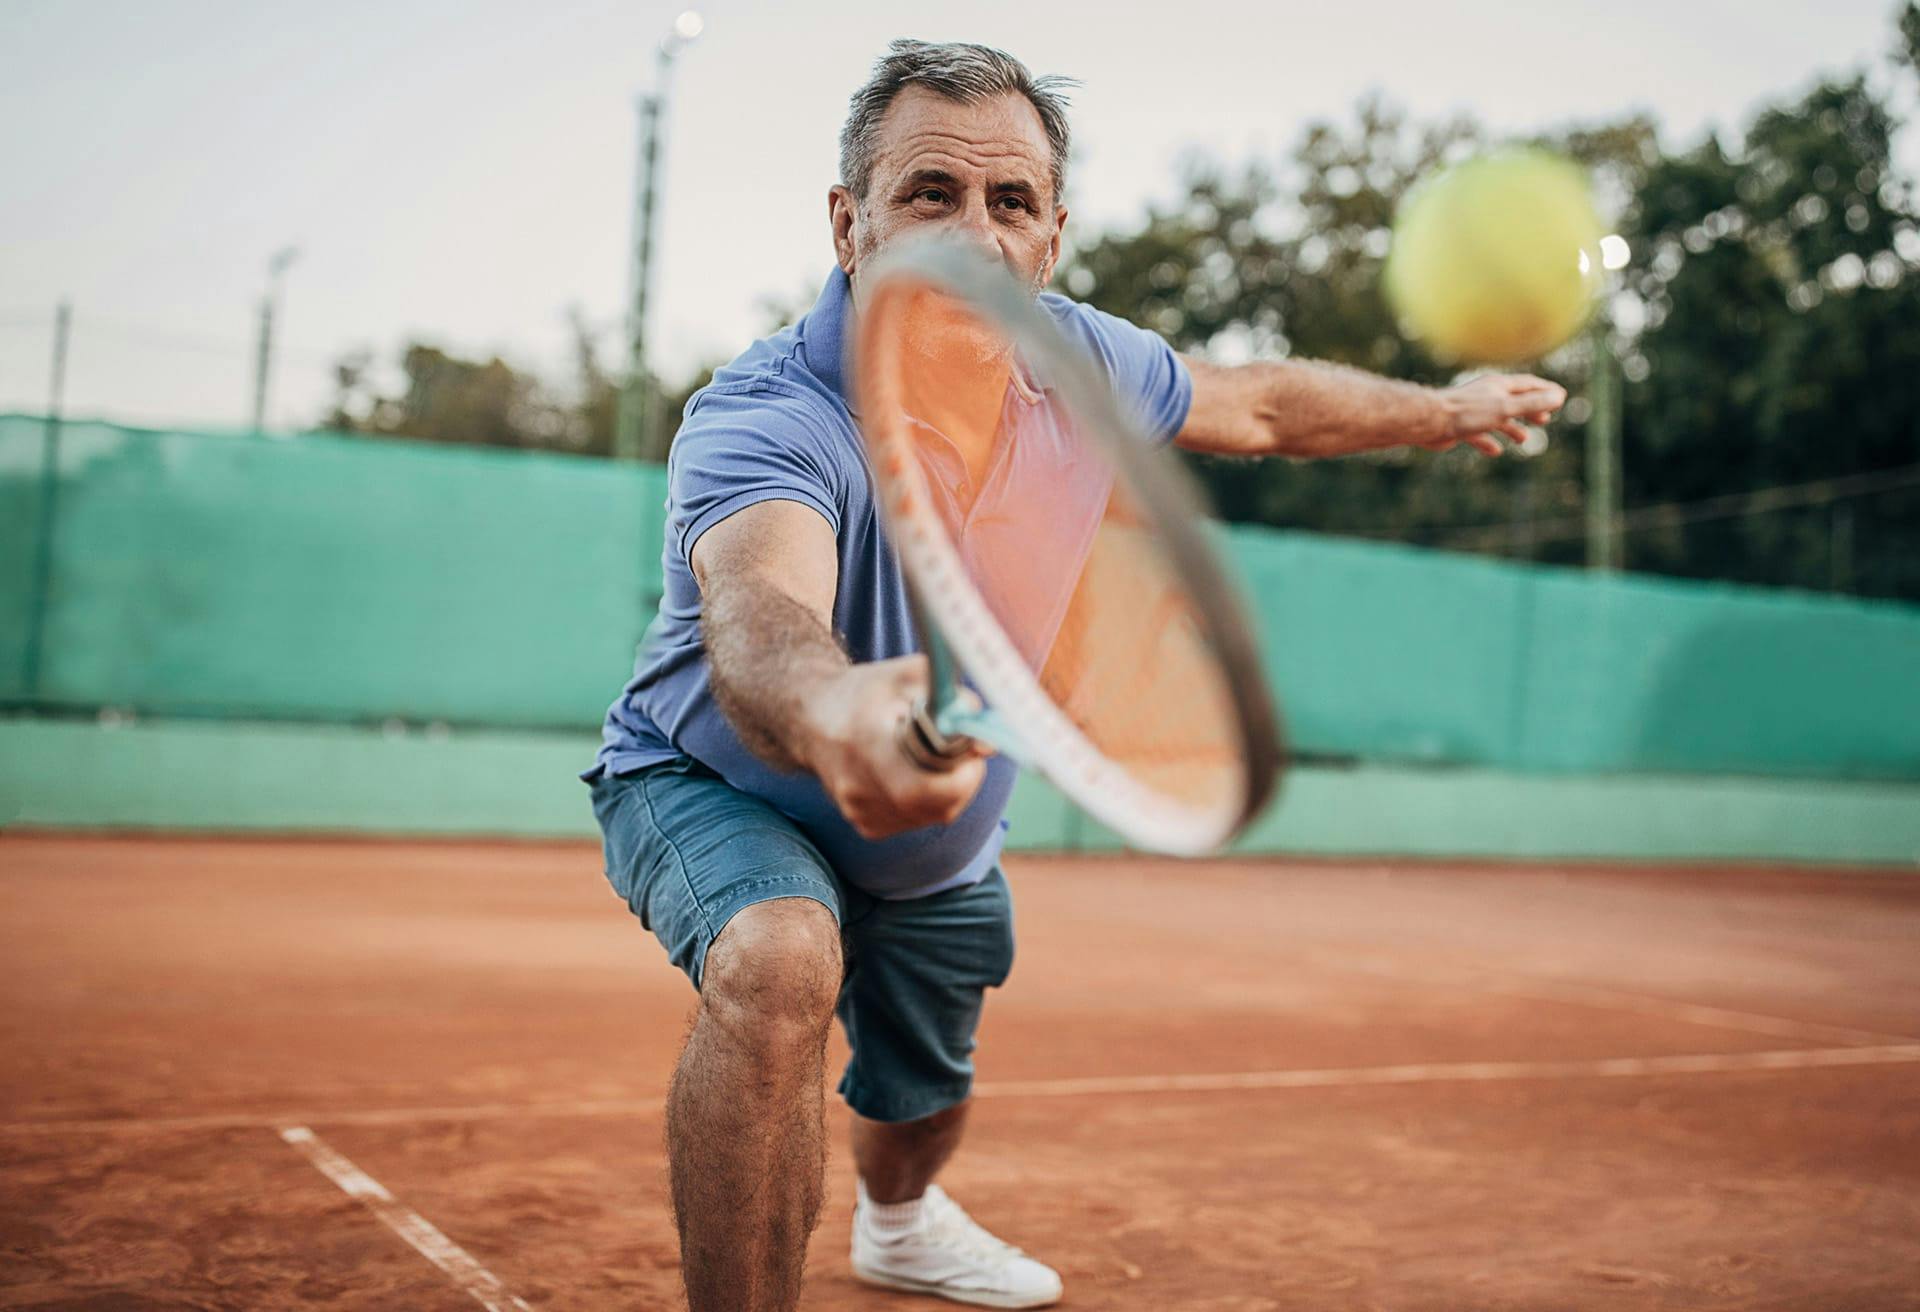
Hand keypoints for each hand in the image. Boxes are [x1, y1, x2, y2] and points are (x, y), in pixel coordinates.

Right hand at [798, 655, 987, 839]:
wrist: (812, 718)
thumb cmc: (867, 692)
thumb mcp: (911, 675)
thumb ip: (954, 698)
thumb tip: (988, 741)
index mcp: (867, 745)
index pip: (926, 788)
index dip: (963, 775)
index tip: (972, 750)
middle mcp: (859, 787)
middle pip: (937, 807)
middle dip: (963, 781)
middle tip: (965, 754)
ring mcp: (860, 812)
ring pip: (932, 816)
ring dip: (949, 790)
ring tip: (934, 756)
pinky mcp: (866, 826)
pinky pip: (917, 820)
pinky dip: (929, 800)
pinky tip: (914, 773)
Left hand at [1426, 373, 1567, 455]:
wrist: (1430, 421)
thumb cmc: (1468, 412)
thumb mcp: (1506, 407)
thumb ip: (1532, 403)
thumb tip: (1559, 397)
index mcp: (1499, 386)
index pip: (1529, 385)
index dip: (1546, 391)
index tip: (1560, 396)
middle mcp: (1487, 395)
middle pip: (1514, 401)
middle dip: (1531, 410)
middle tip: (1545, 420)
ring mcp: (1473, 411)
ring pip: (1498, 419)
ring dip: (1512, 428)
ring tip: (1523, 440)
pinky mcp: (1461, 427)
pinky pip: (1479, 434)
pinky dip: (1489, 442)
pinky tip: (1495, 451)